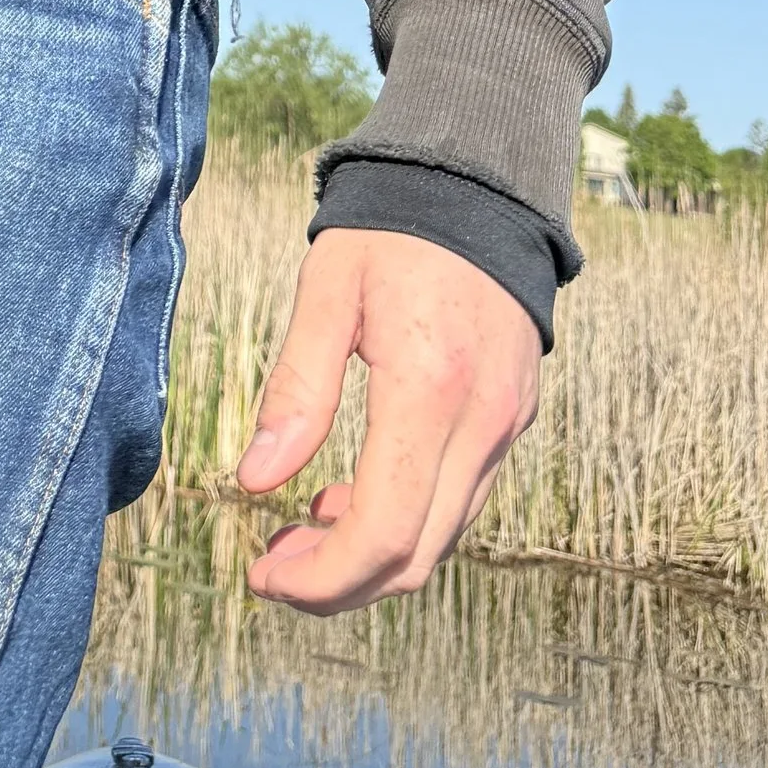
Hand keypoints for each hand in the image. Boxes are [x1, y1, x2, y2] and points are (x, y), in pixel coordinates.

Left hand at [234, 227, 539, 611]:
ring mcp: (506, 427)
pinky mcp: (513, 422)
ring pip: (443, 539)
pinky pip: (461, 502)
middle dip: (338, 583)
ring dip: (371, 557)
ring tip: (300, 529)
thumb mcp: (326, 290)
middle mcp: (482, 423)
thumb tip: (254, 482)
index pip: (384, 533)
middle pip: (416, 557)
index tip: (263, 574)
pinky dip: (407, 521)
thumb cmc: (390, 229)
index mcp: (429, 389)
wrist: (479, 184)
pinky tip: (351, 494)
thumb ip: (295, 388)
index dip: (322, 577)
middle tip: (271, 565)